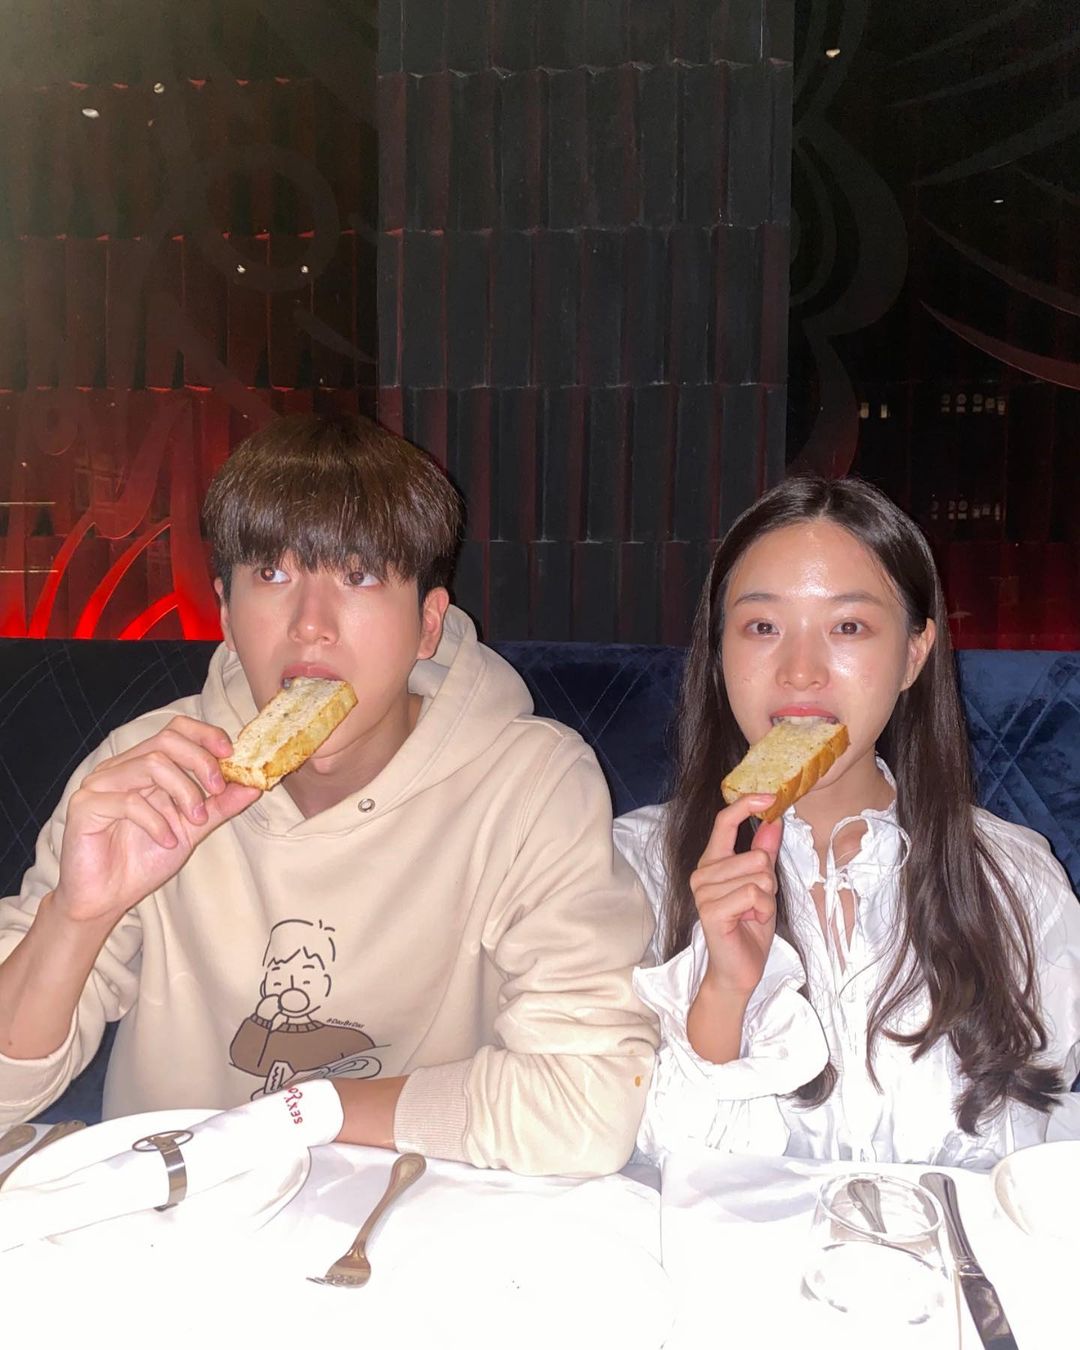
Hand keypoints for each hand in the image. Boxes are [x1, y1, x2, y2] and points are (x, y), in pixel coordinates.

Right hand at [52, 716, 260, 928]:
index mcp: (143, 765)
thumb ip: (220, 805)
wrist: (107, 897)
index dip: (205, 735)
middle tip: (217, 790)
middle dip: (200, 763)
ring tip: (193, 821)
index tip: (230, 755)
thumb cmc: (145, 859)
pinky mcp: (86, 805)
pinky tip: (166, 841)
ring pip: (151, 764)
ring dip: (183, 792)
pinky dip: (156, 821)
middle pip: (166, 741)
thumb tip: (254, 785)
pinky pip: (129, 801)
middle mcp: (120, 767)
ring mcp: (100, 784)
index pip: (176, 729)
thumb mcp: (192, 829)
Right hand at [691, 794, 781, 998]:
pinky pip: (754, 894)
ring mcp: (704, 891)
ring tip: (752, 913)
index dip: (746, 805)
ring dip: (767, 898)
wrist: (738, 970)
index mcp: (713, 862)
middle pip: (757, 855)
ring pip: (759, 875)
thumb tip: (773, 822)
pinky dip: (763, 909)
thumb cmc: (749, 927)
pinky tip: (750, 921)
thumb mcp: (763, 885)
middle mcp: (703, 873)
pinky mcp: (711, 910)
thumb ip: (764, 853)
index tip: (768, 797)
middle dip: (769, 881)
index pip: (724, 822)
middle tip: (757, 902)